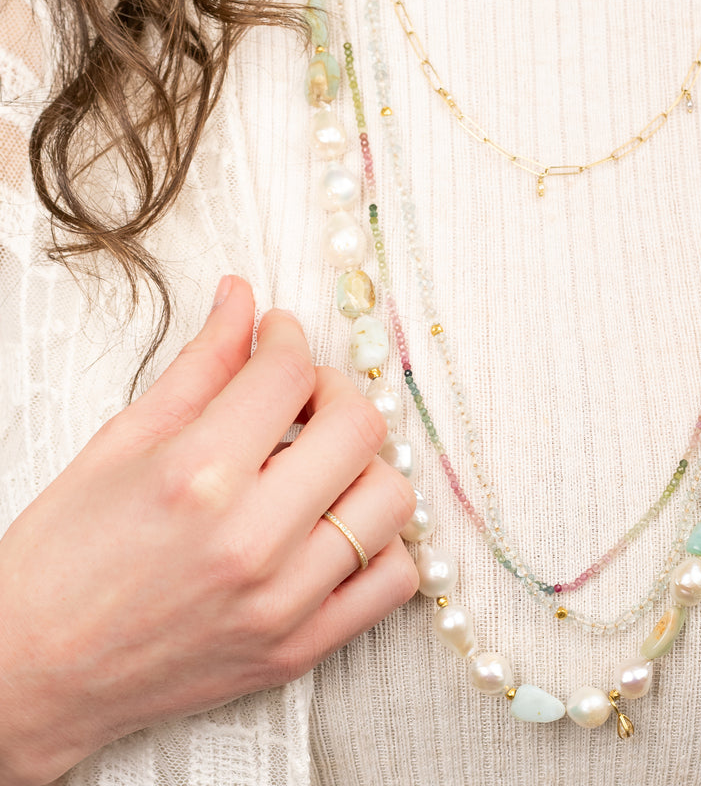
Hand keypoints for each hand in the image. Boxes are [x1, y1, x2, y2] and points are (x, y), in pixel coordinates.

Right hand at [0, 277, 418, 785]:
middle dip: (336, 392)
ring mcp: (281, 602)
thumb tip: (242, 296)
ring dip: (364, 468)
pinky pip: (394, 580)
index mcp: (196, 475)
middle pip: (360, 427)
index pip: (290, 372)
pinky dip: (379, 544)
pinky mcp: (298, 649)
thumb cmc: (63, 558)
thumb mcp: (121, 442)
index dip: (287, 338)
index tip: (277, 339)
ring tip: (319, 468)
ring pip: (391, 500)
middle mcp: (250, 539)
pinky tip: (334, 528)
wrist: (32, 674)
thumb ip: (199, 365)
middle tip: (303, 399)